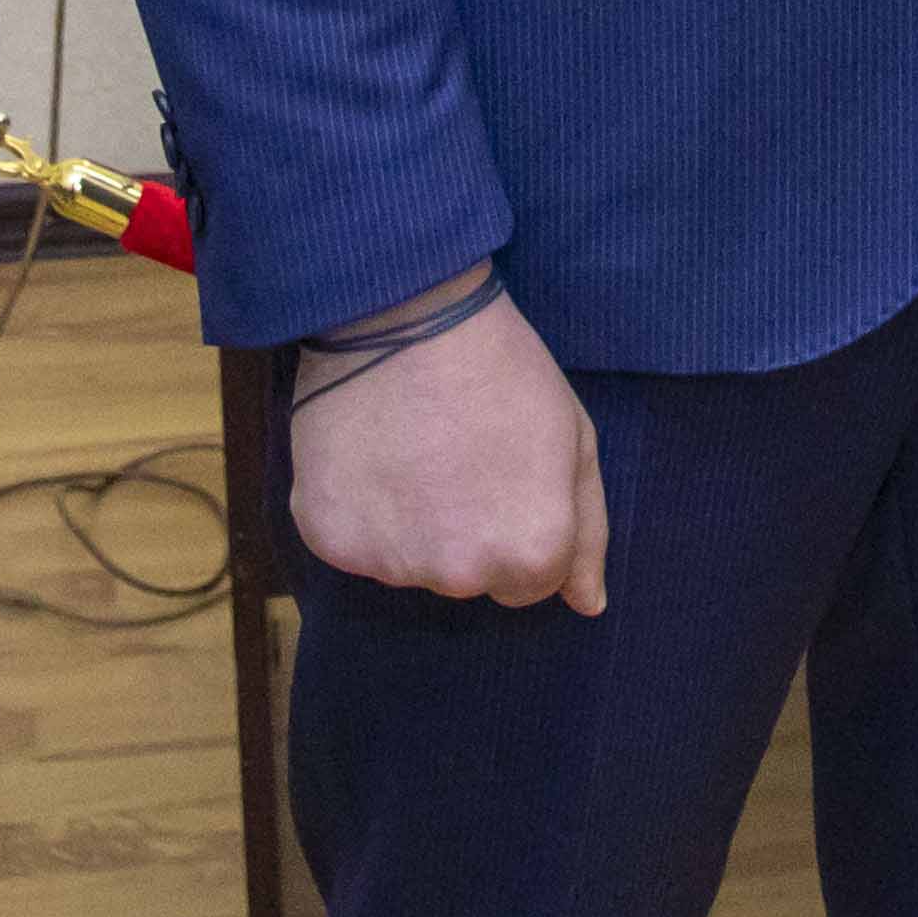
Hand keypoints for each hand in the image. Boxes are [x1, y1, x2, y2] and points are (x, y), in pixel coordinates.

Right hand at [283, 271, 606, 615]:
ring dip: (409, 522)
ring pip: (408, 562)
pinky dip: (358, 509)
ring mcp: (390, 562)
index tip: (501, 472)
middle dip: (464, 530)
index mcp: (530, 553)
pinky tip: (369, 453)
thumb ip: (586, 532)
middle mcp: (461, 575)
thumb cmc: (501, 367)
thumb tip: (587, 606)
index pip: (528, 585)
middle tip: (454, 452)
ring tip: (410, 445)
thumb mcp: (574, 438)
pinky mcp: (330, 538)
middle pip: (466, 578)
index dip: (517, 524)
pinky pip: (352, 544)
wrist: (404, 311)